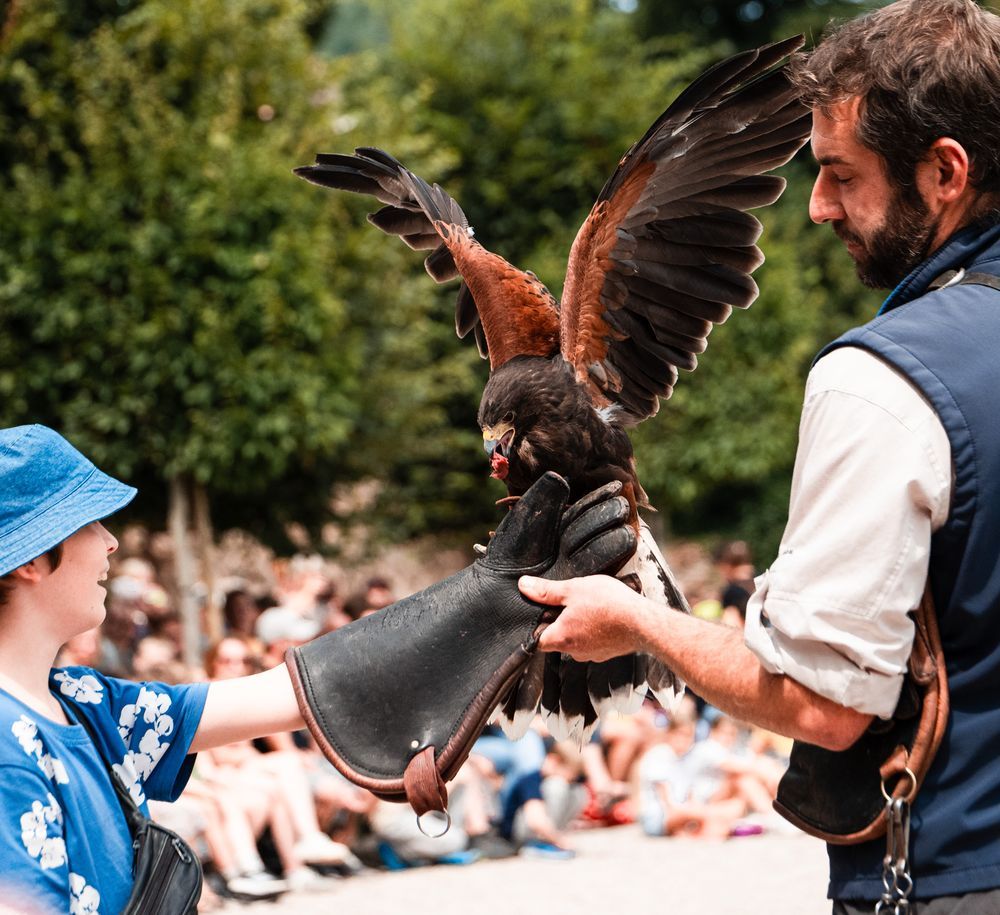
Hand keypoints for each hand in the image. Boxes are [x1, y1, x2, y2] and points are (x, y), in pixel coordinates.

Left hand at [518, 574, 655, 661]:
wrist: (644, 622)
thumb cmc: (609, 604)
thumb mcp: (573, 589)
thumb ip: (547, 591)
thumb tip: (524, 586)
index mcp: (560, 638)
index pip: (536, 640)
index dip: (536, 627)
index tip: (542, 614)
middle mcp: (574, 652)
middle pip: (557, 639)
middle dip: (560, 622)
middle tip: (570, 604)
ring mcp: (593, 655)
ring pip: (577, 640)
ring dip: (580, 626)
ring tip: (591, 607)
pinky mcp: (608, 653)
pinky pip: (594, 641)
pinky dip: (596, 630)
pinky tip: (605, 616)